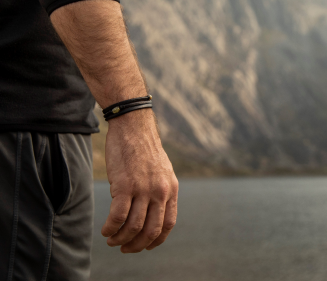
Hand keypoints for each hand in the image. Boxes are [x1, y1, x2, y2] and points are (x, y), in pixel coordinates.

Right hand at [101, 108, 178, 252]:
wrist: (133, 126)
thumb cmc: (144, 148)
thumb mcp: (162, 170)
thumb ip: (161, 190)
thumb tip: (153, 212)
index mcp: (171, 188)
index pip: (168, 224)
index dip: (156, 240)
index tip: (145, 246)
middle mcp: (160, 191)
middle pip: (151, 230)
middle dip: (137, 245)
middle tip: (125, 248)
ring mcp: (143, 189)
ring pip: (133, 227)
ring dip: (121, 239)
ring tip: (112, 239)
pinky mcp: (124, 185)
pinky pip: (118, 217)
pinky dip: (110, 228)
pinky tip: (105, 229)